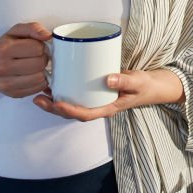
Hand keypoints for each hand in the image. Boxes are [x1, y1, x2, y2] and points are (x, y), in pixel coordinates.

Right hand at [0, 22, 51, 98]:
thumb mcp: (16, 31)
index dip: (42, 46)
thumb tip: (48, 35)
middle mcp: (2, 68)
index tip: (37, 47)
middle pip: (40, 63)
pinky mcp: (13, 94)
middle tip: (38, 57)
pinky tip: (33, 75)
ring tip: (36, 66)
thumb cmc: (5, 47)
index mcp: (4, 49)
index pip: (37, 48)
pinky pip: (38, 88)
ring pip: (40, 78)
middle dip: (43, 58)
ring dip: (43, 71)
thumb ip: (33, 28)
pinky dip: (40, 81)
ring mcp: (6, 84)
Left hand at [32, 69, 183, 120]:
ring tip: (39, 93)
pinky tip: (54, 83)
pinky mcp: (95, 93)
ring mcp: (97, 101)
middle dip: (53, 108)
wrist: (154, 87)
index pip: (85, 114)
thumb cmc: (146, 86)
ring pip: (72, 106)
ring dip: (54, 102)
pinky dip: (64, 92)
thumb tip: (107, 79)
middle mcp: (99, 107)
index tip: (56, 103)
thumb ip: (125, 80)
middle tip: (37, 98)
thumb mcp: (138, 81)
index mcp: (108, 108)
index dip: (68, 110)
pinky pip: (77, 96)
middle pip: (73, 113)